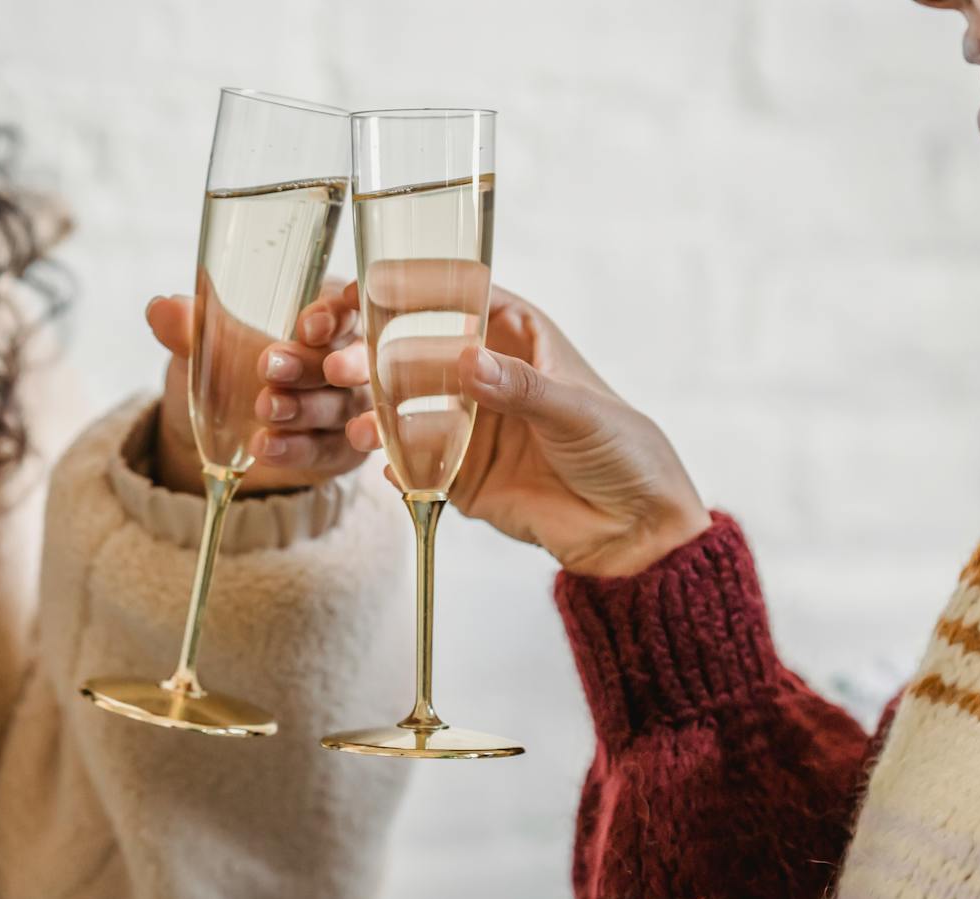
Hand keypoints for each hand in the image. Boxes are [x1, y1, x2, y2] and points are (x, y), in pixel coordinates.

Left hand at [147, 281, 370, 494]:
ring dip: (302, 408)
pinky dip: (297, 449)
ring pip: (338, 407)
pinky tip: (266, 447)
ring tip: (264, 409)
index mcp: (323, 317)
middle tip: (270, 367)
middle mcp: (345, 359)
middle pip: (346, 358)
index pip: (344, 308)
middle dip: (310, 363)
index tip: (305, 326)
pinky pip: (326, 450)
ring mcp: (348, 407)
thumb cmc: (225, 369)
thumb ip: (189, 326)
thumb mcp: (204, 346)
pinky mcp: (341, 450)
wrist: (216, 435)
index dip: (332, 315)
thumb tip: (160, 310)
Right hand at [325, 270, 711, 576]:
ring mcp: (470, 426)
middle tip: (345, 368)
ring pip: (408, 409)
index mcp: (517, 338)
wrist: (634, 529)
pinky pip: (417, 465)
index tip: (370, 288)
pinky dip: (398, 463)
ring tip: (363, 427)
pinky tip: (388, 465)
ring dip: (378, 414)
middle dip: (378, 357)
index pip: (459, 300)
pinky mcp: (460, 476)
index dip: (415, 290)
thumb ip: (519, 386)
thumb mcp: (575, 409)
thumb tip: (466, 359)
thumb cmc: (622, 449)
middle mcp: (486, 376)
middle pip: (418, 352)